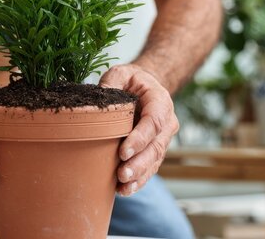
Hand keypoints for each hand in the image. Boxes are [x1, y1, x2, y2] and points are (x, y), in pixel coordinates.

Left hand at [99, 64, 178, 195]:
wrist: (143, 87)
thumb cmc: (130, 80)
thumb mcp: (120, 73)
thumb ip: (112, 83)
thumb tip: (98, 101)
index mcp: (160, 101)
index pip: (154, 122)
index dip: (140, 138)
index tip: (123, 151)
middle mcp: (166, 122)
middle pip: (156, 147)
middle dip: (140, 163)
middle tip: (122, 174)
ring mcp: (162, 139)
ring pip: (154, 161)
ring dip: (139, 175)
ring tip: (123, 186)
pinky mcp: (154, 150)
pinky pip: (150, 167)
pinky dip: (139, 180)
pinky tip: (125, 190)